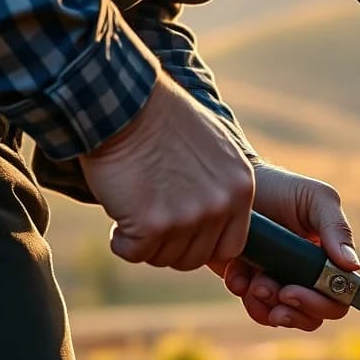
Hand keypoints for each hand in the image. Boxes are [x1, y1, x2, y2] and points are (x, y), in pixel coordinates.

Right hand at [79, 76, 255, 270]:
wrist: (126, 102)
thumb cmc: (163, 118)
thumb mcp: (215, 146)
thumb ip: (222, 184)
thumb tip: (215, 214)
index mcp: (241, 188)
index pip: (231, 246)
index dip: (202, 244)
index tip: (180, 231)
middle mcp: (221, 206)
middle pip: (195, 257)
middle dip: (169, 244)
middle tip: (148, 218)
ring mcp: (188, 217)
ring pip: (163, 257)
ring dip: (144, 241)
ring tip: (133, 206)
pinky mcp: (152, 224)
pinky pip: (134, 252)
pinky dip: (120, 240)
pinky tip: (118, 212)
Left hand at [209, 165, 359, 331]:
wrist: (231, 185)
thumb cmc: (280, 188)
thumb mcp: (315, 199)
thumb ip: (336, 229)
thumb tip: (353, 267)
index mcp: (329, 258)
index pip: (340, 297)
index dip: (323, 304)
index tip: (297, 293)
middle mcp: (307, 275)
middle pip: (314, 315)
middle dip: (295, 308)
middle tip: (279, 292)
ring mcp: (279, 282)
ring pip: (284, 316)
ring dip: (269, 306)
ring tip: (255, 282)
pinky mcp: (252, 285)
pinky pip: (256, 309)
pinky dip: (247, 299)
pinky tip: (237, 274)